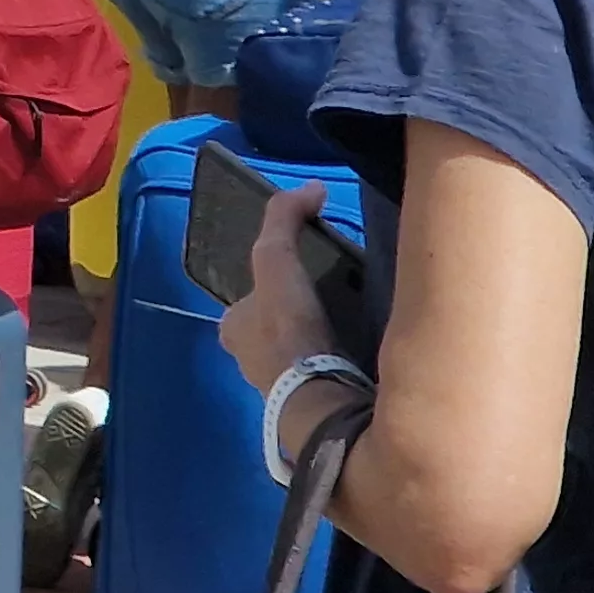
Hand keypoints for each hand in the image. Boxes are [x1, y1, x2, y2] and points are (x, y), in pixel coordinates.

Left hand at [218, 184, 345, 395]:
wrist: (318, 396)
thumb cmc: (287, 328)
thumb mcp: (276, 262)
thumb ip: (282, 221)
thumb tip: (311, 188)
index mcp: (232, 330)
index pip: (248, 301)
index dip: (271, 286)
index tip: (301, 282)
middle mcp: (247, 361)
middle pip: (271, 329)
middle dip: (294, 318)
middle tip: (332, 306)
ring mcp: (279, 387)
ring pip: (297, 355)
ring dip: (318, 343)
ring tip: (352, 329)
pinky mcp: (310, 405)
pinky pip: (322, 375)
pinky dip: (336, 364)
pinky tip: (361, 357)